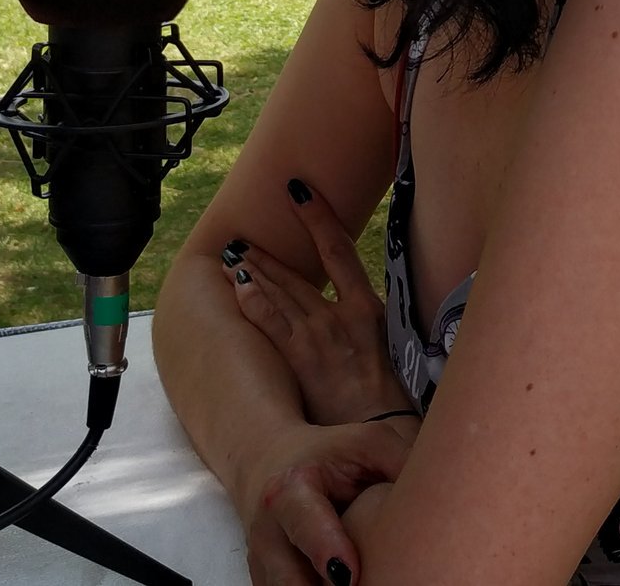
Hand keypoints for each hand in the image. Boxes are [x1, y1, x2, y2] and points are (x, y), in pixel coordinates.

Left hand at [226, 179, 414, 427]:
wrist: (384, 428)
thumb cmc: (387, 396)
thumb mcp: (384, 347)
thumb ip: (362, 325)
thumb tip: (346, 311)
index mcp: (367, 307)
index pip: (339, 249)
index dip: (318, 216)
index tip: (299, 191)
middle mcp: (342, 313)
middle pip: (297, 273)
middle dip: (266, 254)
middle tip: (242, 237)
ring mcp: (320, 334)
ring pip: (279, 293)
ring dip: (252, 272)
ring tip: (231, 256)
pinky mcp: (302, 358)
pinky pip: (271, 322)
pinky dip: (253, 301)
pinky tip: (236, 286)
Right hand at [240, 421, 414, 585]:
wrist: (272, 462)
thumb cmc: (329, 454)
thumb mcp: (367, 443)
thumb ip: (400, 461)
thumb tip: (442, 493)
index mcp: (291, 491)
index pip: (305, 524)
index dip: (326, 549)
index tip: (350, 575)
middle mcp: (268, 532)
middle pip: (289, 579)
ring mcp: (263, 562)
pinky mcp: (266, 582)